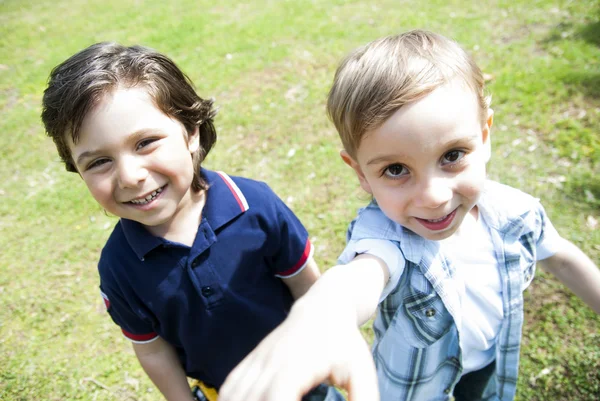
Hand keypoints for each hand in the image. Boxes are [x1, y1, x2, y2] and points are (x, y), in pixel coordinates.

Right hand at [219, 304, 378, 400]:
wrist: (323, 307)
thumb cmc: (344, 343)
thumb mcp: (361, 371)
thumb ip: (364, 398)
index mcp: (296, 366)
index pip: (277, 397)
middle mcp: (270, 364)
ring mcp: (256, 361)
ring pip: (233, 395)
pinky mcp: (250, 360)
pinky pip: (230, 387)